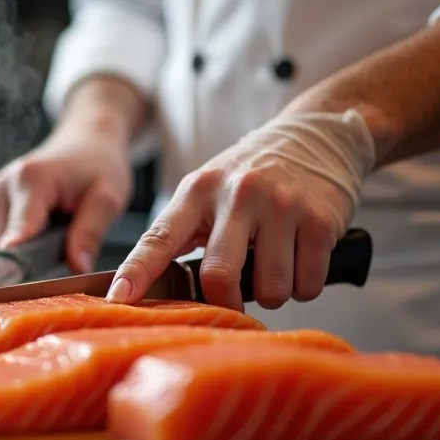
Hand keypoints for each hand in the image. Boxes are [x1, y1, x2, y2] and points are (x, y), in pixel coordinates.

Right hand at [0, 126, 133, 273]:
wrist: (84, 143)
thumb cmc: (98, 167)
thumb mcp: (108, 197)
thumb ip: (90, 231)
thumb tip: (77, 267)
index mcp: (29, 179)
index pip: (16, 237)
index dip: (21, 268)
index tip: (18, 293)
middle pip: (4, 249)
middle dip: (31, 263)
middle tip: (62, 257)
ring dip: (25, 254)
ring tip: (54, 236)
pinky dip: (18, 246)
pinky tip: (40, 234)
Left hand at [106, 111, 374, 309]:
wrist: (317, 136)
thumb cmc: (254, 175)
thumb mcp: (209, 189)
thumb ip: (183, 232)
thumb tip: (146, 286)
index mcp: (199, 190)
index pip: (160, 237)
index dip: (137, 271)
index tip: (119, 299)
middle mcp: (238, 194)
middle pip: (218, 277)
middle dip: (226, 302)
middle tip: (235, 297)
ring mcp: (281, 206)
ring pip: (270, 289)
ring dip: (272, 293)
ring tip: (274, 264)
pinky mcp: (319, 220)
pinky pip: (307, 284)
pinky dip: (305, 285)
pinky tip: (302, 258)